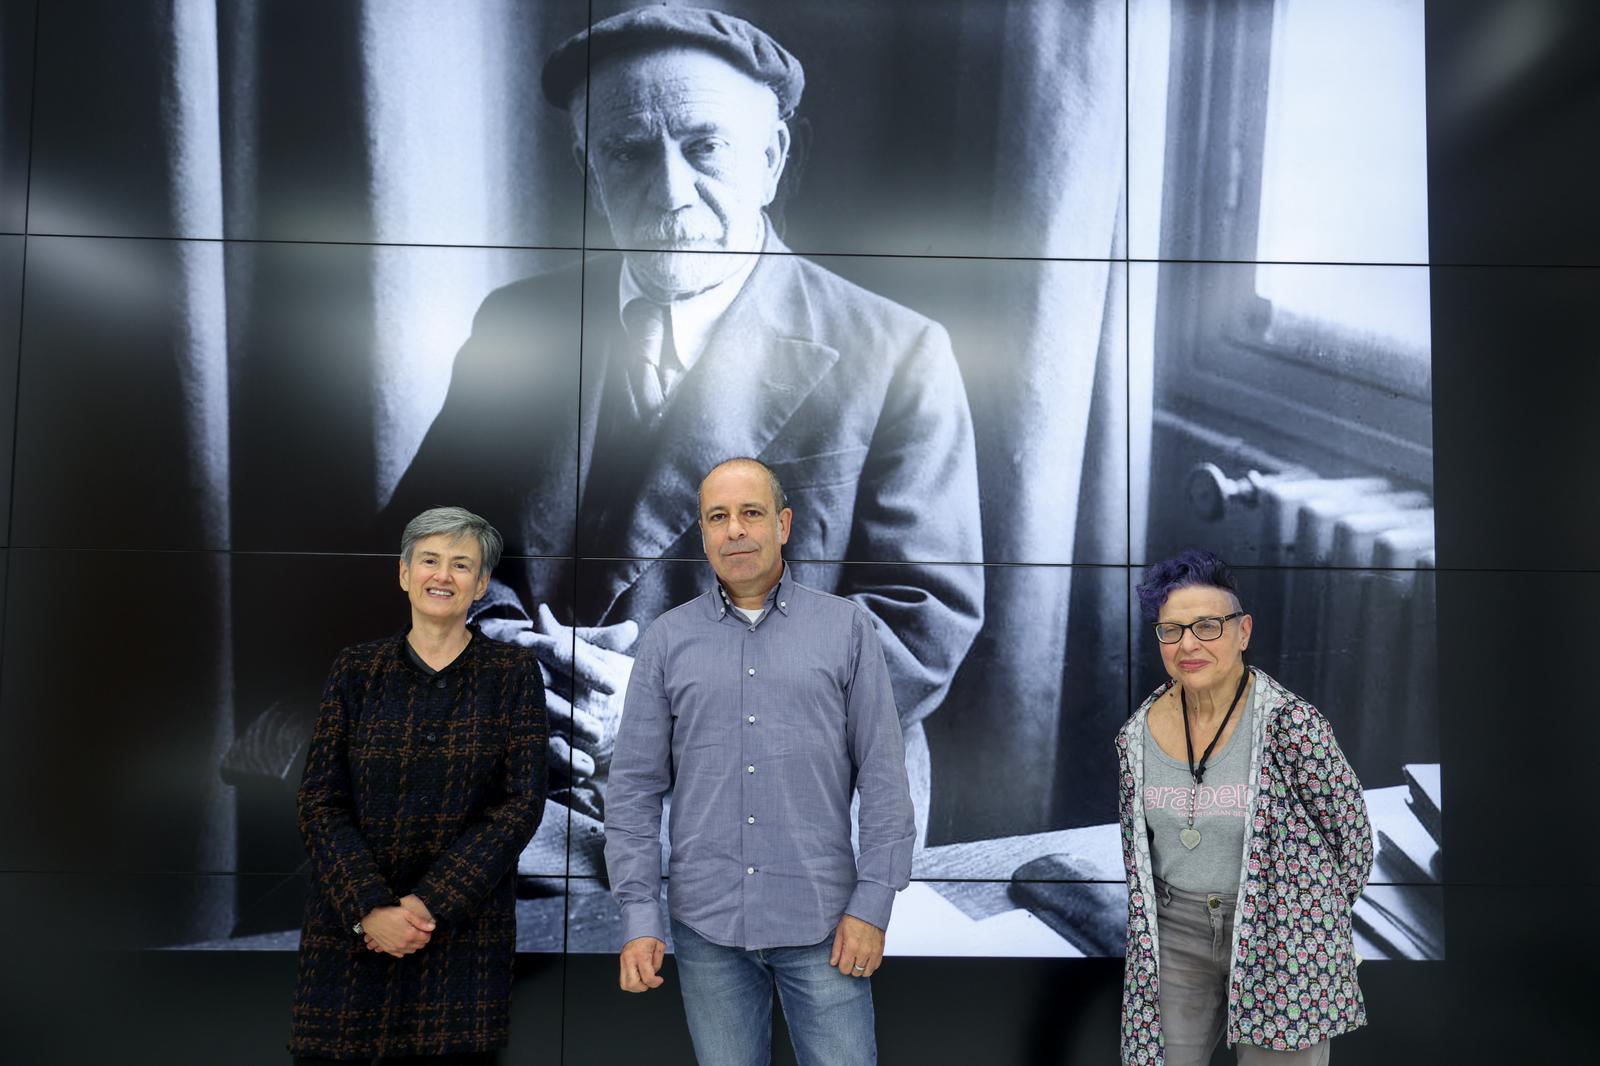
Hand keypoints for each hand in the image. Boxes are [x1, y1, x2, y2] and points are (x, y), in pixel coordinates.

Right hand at [359, 903, 434, 957]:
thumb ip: (420, 921)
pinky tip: (403, 941)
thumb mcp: (406, 913)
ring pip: (411, 950)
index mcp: (410, 935)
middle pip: (420, 945)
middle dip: (422, 938)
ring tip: (412, 935)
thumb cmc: (388, 913)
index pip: (426, 938)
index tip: (425, 927)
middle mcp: (404, 944)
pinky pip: (401, 954)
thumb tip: (433, 927)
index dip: (427, 932)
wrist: (371, 920)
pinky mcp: (389, 950)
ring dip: (414, 944)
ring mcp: (396, 948)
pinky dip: (404, 949)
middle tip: (419, 930)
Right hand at [481, 605, 636, 805]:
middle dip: (574, 715)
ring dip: (566, 742)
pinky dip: (562, 760)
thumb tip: (632, 628)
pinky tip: (585, 770)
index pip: (563, 655)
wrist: (503, 667)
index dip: (589, 671)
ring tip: (592, 758)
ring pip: (540, 723)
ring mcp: (517, 701)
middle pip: (548, 695)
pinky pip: (536, 745)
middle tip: (600, 731)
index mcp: (538, 645)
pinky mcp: (517, 726)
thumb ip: (603, 640)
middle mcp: (524, 673)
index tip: (614, 687)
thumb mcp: (574, 643)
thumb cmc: (551, 653)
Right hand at [618, 936, 665, 992]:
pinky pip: (623, 978)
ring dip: (636, 986)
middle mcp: (629, 959)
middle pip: (633, 984)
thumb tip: (653, 974)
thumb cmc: (650, 933)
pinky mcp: (621, 961)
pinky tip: (639, 976)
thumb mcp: (660, 946)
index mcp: (641, 954)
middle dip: (644, 987)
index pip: (647, 977)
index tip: (659, 980)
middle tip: (651, 981)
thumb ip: (657, 963)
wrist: (638, 922)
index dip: (655, 983)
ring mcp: (623, 960)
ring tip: (644, 980)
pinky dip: (631, 981)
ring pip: (625, 984)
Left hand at [829, 915, 884, 977]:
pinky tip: (866, 959)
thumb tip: (833, 963)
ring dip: (861, 969)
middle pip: (855, 972)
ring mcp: (874, 952)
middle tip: (849, 960)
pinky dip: (871, 965)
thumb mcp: (840, 932)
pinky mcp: (881, 950)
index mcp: (851, 947)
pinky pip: (876, 966)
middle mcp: (864, 951)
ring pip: (867, 972)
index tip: (842, 962)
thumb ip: (836, 950)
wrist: (869, 910)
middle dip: (851, 968)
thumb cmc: (853, 918)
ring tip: (857, 961)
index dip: (842, 967)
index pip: (845, 969)